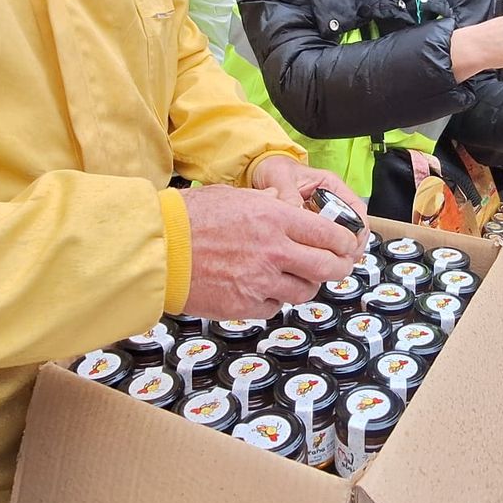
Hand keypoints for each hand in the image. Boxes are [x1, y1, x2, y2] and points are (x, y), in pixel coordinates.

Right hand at [179, 185, 359, 319]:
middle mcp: (275, 251)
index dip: (344, 242)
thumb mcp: (234, 196)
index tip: (345, 244)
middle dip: (338, 268)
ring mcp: (262, 282)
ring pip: (304, 291)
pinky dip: (273, 299)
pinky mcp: (246, 305)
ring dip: (304, 285)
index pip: (330, 234)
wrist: (158, 251)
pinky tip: (261, 288)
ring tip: (293, 277)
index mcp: (275, 219)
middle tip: (336, 267)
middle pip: (327, 267)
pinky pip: (274, 306)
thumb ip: (266, 202)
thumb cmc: (190, 219)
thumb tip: (282, 202)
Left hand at [250, 154, 370, 249]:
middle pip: (352, 228)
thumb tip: (296, 212)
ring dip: (335, 251)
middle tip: (339, 259)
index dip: (357, 230)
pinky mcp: (312, 226)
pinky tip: (311, 257)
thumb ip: (288, 194)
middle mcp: (332, 200)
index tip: (349, 244)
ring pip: (340, 238)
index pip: (356, 209)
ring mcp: (324, 214)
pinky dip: (320, 251)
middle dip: (348, 246)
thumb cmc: (274, 169)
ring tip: (325, 261)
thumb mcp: (280, 178)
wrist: (262, 171)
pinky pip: (323, 242)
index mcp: (331, 185)